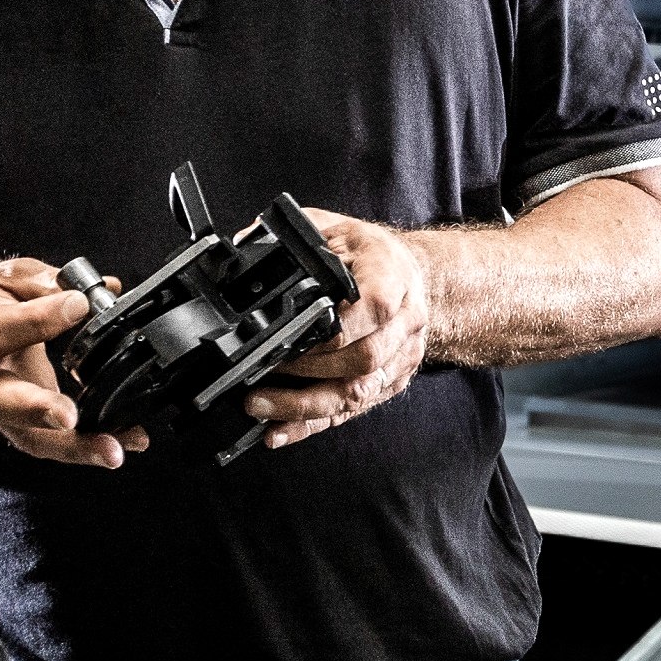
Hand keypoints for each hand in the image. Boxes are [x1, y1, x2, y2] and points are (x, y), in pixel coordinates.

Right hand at [0, 261, 141, 468]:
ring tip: (112, 449)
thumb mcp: (3, 279)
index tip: (80, 305)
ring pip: (27, 438)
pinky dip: (85, 448)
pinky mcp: (18, 427)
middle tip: (70, 417)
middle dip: (36, 409)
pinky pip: (49, 444)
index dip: (36, 319)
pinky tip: (119, 446)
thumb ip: (42, 284)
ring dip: (71, 446)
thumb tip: (91, 291)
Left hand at [246, 209, 433, 451]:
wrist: (414, 276)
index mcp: (394, 276)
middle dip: (308, 370)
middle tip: (264, 369)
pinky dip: (310, 425)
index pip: (375, 307)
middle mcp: (405, 321)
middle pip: (364, 360)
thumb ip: (298, 237)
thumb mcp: (336, 229)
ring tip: (259, 406)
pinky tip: (277, 432)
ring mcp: (401, 357)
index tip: (293, 337)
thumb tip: (246, 245)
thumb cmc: (370, 254)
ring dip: (304, 405)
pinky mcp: (390, 384)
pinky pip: (350, 412)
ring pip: (357, 393)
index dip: (334, 329)